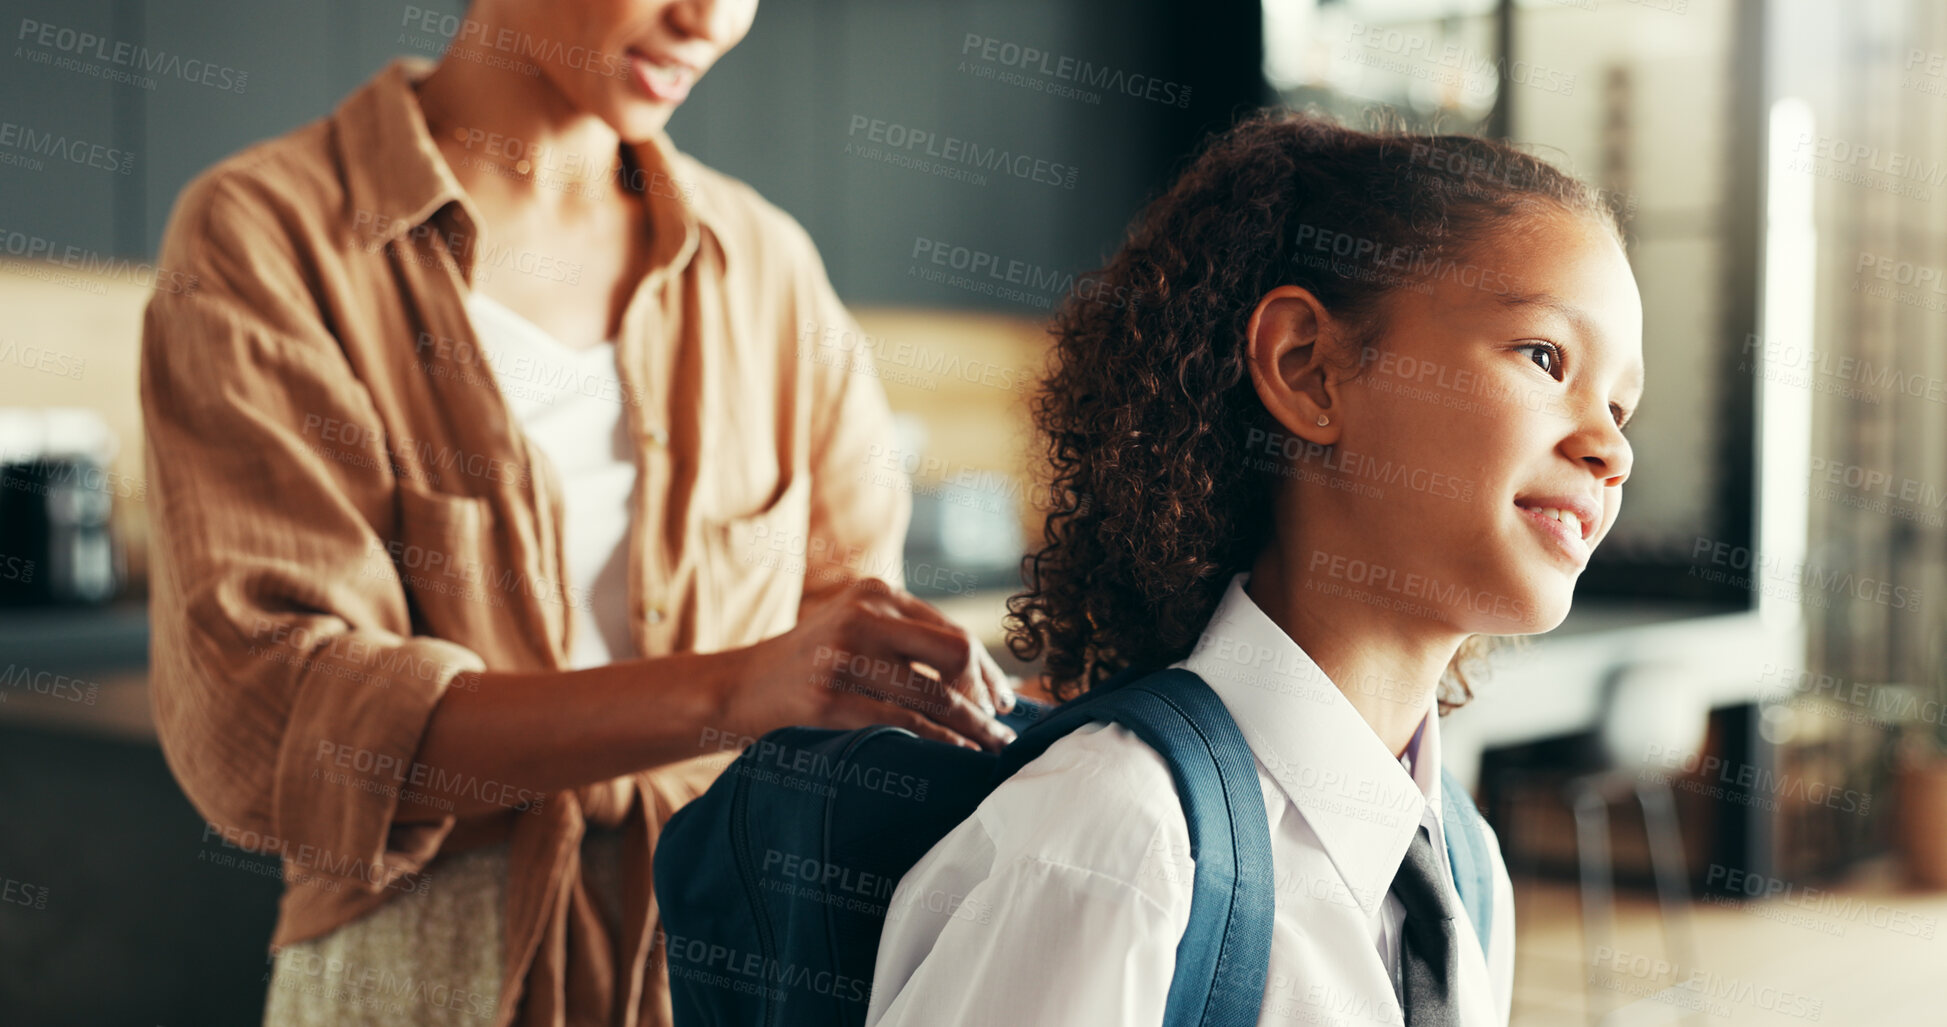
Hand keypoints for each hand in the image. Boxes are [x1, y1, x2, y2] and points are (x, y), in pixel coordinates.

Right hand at [726, 578, 1018, 750]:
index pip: (953, 633)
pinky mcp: (829, 699)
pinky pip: (904, 723)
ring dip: (973, 726)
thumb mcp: (853, 630)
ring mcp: (844, 657)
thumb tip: (983, 679)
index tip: (1005, 700)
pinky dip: (940, 741)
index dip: (988, 671)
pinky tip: (957, 755)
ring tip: (991, 747)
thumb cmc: (807, 666)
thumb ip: (905, 639)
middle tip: (1002, 727)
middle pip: (955, 652)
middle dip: (986, 695)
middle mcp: (863, 616)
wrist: (735, 686)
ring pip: (934, 693)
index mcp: (875, 594)